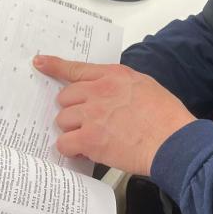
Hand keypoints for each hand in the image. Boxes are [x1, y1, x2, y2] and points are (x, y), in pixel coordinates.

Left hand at [33, 55, 195, 175]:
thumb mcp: (144, 85)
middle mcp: (99, 90)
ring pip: (62, 120)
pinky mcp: (89, 138)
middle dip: (72, 109)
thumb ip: (120, 85)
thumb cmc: (166, 116)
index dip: (55, 65)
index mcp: (113, 75)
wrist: (172, 140)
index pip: (77, 68)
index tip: (40, 62)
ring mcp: (92, 114)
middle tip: (86, 120)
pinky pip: (64, 142)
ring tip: (90, 137)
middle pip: (65, 97)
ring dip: (72, 130)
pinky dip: (71, 149)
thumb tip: (107, 93)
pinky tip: (84, 151)